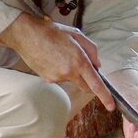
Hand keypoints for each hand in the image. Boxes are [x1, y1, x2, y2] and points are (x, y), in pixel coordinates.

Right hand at [0, 13, 114, 109]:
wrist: (27, 35)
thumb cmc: (52, 32)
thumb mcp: (77, 35)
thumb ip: (91, 50)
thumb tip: (97, 65)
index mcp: (79, 61)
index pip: (95, 84)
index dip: (105, 96)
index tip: (110, 106)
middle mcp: (68, 73)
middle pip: (85, 86)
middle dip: (89, 81)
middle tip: (82, 65)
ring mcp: (57, 78)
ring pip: (72, 80)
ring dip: (72, 72)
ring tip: (61, 54)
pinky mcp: (47, 80)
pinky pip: (60, 78)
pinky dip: (60, 71)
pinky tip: (52, 58)